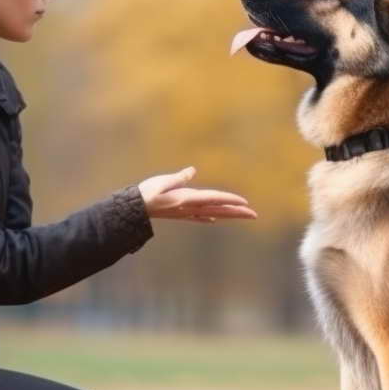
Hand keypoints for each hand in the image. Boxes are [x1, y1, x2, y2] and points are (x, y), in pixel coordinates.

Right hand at [137, 166, 257, 223]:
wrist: (133, 210)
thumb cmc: (146, 193)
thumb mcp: (163, 182)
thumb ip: (179, 178)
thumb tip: (192, 170)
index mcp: (187, 199)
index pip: (214, 198)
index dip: (230, 200)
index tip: (245, 202)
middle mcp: (190, 208)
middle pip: (219, 210)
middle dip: (237, 212)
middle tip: (254, 215)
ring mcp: (186, 212)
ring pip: (213, 214)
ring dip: (228, 214)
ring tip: (242, 215)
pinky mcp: (180, 213)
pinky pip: (199, 217)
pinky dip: (209, 217)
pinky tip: (214, 219)